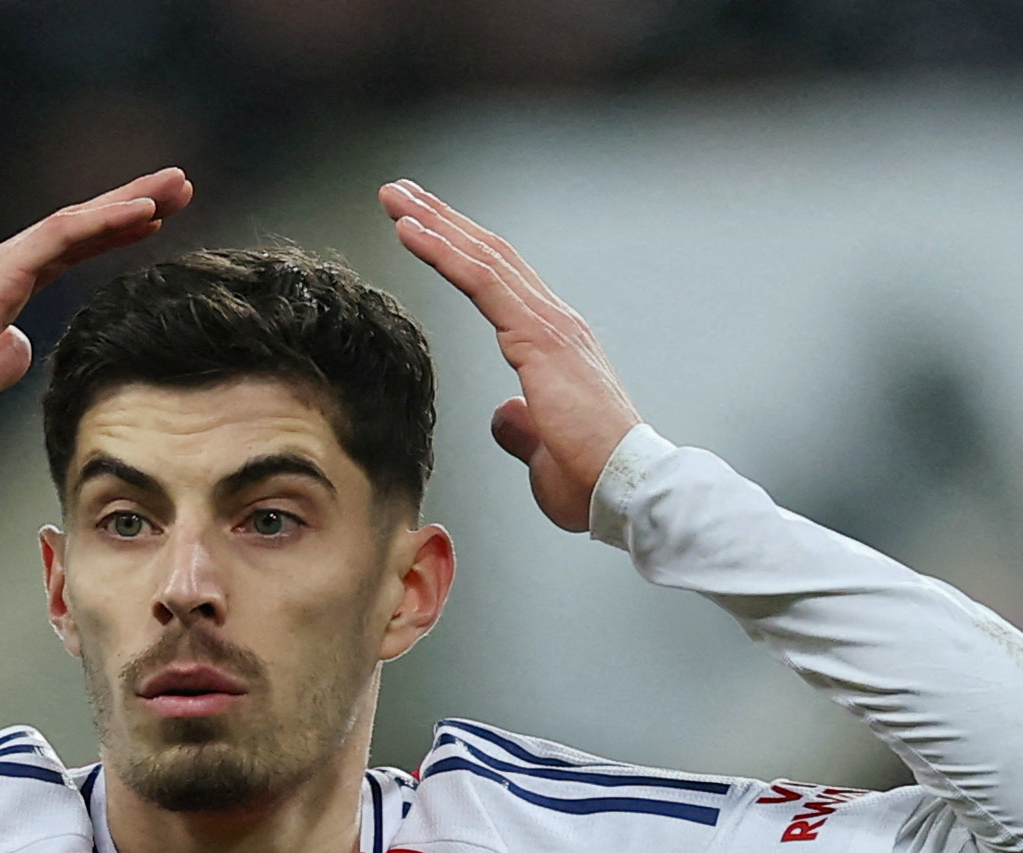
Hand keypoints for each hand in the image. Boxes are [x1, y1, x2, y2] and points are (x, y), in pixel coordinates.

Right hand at [0, 169, 193, 465]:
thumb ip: (1, 363)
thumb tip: (21, 348)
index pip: (63, 255)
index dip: (108, 237)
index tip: (153, 224)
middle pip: (75, 229)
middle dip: (129, 205)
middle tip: (179, 187)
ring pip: (74, 222)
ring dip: (128, 200)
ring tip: (176, 185)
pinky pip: (61, 236)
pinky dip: (105, 219)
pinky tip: (146, 207)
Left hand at [381, 182, 641, 532]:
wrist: (626, 489)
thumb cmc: (590, 479)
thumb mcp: (541, 451)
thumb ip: (520, 428)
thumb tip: (503, 415)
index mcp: (554, 346)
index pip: (500, 284)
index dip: (461, 252)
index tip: (423, 229)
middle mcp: (554, 322)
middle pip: (490, 255)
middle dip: (442, 221)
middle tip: (402, 194)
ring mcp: (548, 323)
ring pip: (482, 256)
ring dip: (434, 223)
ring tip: (397, 198)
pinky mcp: (537, 335)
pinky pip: (480, 280)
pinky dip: (442, 250)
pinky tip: (410, 230)